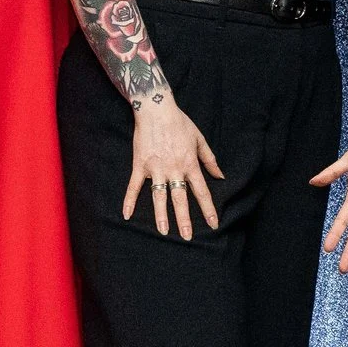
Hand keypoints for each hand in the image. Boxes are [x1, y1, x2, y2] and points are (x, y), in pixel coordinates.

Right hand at [122, 97, 222, 239]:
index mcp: (189, 164)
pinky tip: (126, 215)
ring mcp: (155, 169)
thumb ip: (210, 159)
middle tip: (188, 237)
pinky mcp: (140, 165)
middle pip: (180, 199)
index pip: (201, 191)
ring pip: (159, 197)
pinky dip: (129, 200)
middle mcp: (173, 169)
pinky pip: (133, 186)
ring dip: (161, 215)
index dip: (208, 209)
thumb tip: (221, 175)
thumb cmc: (180, 123)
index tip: (213, 224)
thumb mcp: (200, 140)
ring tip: (164, 232)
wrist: (156, 109)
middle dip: (184, 219)